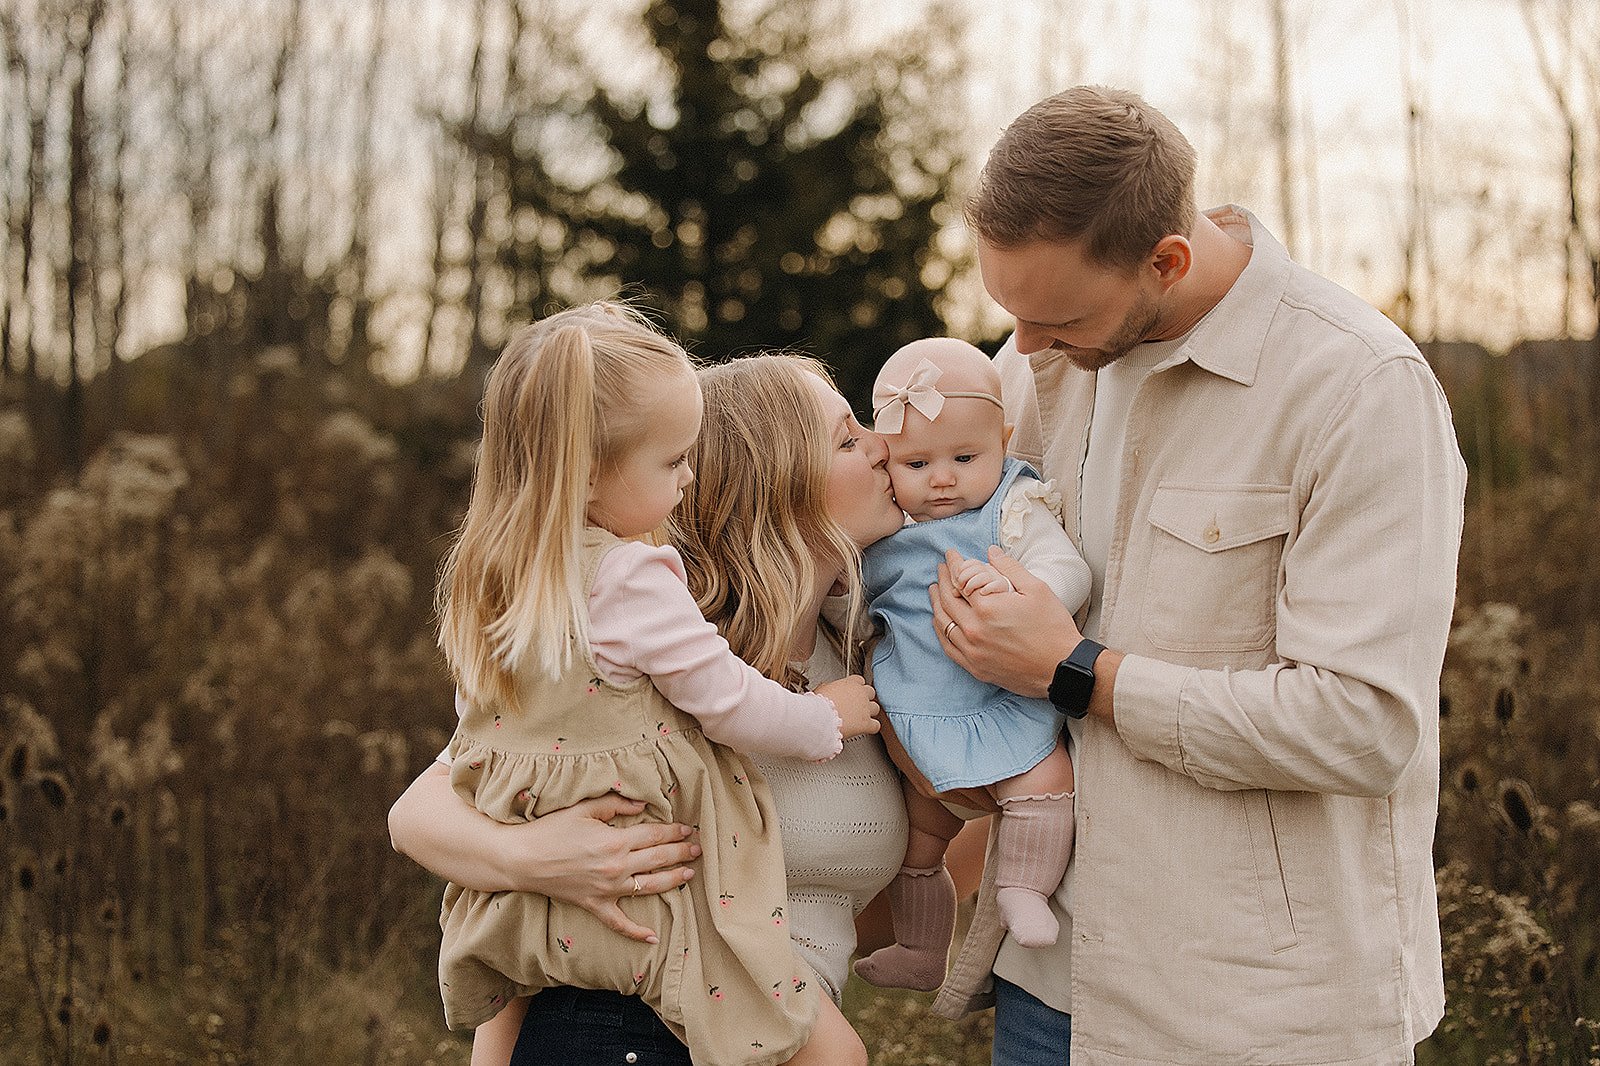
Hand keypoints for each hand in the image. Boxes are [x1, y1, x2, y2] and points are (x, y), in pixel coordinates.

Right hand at [520, 792, 700, 942]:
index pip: (654, 835)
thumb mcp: (583, 808)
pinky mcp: (594, 906)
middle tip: (698, 849)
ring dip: (672, 881)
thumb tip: (644, 805)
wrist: (522, 859)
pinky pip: (619, 923)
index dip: (673, 831)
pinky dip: (636, 933)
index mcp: (614, 841)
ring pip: (648, 887)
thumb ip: (616, 804)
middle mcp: (615, 868)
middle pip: (657, 859)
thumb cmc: (551, 829)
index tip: (687, 828)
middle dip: (681, 853)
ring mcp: (606, 890)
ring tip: (689, 874)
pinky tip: (654, 938)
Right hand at [816, 674, 881, 740]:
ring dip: (869, 713)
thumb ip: (830, 688)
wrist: (820, 717)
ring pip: (875, 708)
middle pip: (870, 692)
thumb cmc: (818, 704)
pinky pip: (876, 725)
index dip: (856, 687)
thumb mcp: (822, 690)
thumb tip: (827, 689)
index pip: (859, 680)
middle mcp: (860, 694)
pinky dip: (871, 727)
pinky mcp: (866, 723)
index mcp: (850, 683)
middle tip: (857, 704)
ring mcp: (865, 708)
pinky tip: (865, 729)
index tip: (852, 692)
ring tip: (860, 718)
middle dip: (865, 698)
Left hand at [931, 546, 1079, 697]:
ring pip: (943, 623)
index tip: (951, 555)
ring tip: (935, 590)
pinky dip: (940, 630)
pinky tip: (940, 621)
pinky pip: (948, 646)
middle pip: (948, 599)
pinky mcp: (975, 667)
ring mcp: (972, 651)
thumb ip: (1010, 569)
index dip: (954, 564)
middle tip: (942, 568)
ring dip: (936, 603)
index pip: (961, 579)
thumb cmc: (1053, 629)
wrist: (1062, 668)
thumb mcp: (1037, 590)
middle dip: (943, 580)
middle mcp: (974, 630)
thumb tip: (991, 552)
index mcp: (987, 608)